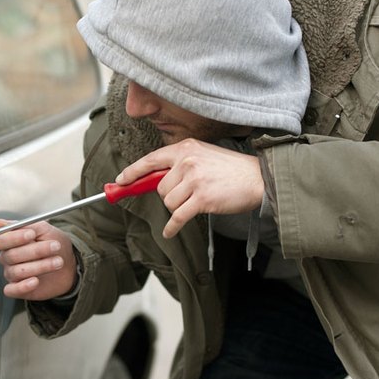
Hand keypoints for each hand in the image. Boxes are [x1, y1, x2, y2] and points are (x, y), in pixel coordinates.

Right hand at [0, 220, 76, 300]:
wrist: (69, 264)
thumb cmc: (55, 245)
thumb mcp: (45, 230)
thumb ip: (26, 225)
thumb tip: (1, 223)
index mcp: (11, 242)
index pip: (1, 240)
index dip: (14, 238)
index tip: (32, 235)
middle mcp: (8, 257)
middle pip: (11, 255)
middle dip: (36, 251)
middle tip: (54, 247)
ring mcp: (12, 273)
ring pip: (15, 271)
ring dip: (39, 266)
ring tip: (57, 262)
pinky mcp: (18, 288)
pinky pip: (11, 290)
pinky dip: (22, 286)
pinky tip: (35, 281)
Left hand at [116, 139, 263, 237]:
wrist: (257, 178)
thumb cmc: (231, 169)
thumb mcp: (204, 155)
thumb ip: (181, 163)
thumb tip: (155, 179)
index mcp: (185, 148)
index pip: (151, 160)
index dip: (133, 172)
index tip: (120, 180)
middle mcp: (187, 161)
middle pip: (159, 187)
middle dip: (169, 196)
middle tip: (188, 195)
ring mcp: (194, 180)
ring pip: (168, 202)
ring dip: (178, 208)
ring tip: (196, 202)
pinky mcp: (201, 199)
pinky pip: (177, 217)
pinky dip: (172, 227)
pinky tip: (170, 231)